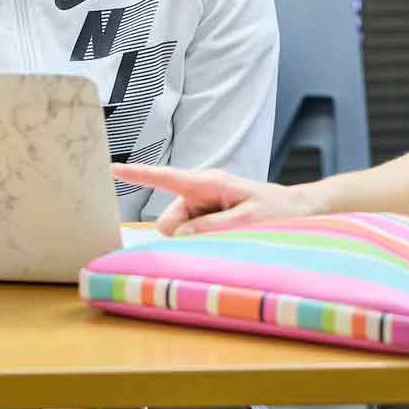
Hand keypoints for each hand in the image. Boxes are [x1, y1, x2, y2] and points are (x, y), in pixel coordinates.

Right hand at [113, 163, 322, 234]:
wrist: (296, 209)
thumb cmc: (276, 209)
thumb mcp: (248, 218)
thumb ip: (214, 226)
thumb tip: (181, 234)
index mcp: (208, 182)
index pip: (166, 177)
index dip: (138, 174)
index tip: (112, 168)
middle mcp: (200, 192)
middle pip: (167, 221)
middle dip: (180, 234)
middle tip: (216, 236)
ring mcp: (202, 206)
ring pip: (176, 232)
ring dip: (193, 239)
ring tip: (228, 233)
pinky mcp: (206, 219)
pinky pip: (188, 235)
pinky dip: (199, 240)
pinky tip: (224, 235)